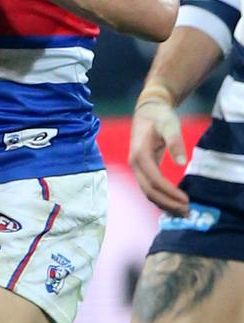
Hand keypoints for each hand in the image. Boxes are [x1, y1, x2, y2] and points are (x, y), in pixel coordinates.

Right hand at [128, 92, 189, 214]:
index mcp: (139, 154)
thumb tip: (181, 162)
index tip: (186, 200)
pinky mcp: (143, 169)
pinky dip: (161, 198)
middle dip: (167, 203)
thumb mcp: (169, 125)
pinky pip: (150, 188)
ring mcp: (137, 167)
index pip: (154, 180)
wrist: (147, 111)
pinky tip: (173, 204)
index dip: (170, 192)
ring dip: (164, 204)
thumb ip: (174, 142)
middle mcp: (135, 164)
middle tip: (187, 212)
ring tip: (182, 212)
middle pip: (149, 190)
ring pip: (148, 192)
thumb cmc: (159, 117)